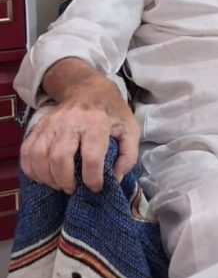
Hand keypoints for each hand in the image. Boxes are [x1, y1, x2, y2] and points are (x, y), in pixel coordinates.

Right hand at [20, 78, 138, 194]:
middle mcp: (71, 121)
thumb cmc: (112, 113)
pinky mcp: (39, 125)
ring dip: (47, 177)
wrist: (88, 88)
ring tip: (60, 185)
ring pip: (39, 155)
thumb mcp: (130, 130)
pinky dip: (31, 169)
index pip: (91, 156)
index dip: (93, 178)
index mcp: (97, 123)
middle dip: (65, 181)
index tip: (96, 188)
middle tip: (74, 189)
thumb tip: (115, 179)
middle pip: (60, 157)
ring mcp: (51, 123)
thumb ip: (128, 156)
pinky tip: (43, 177)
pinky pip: (27, 150)